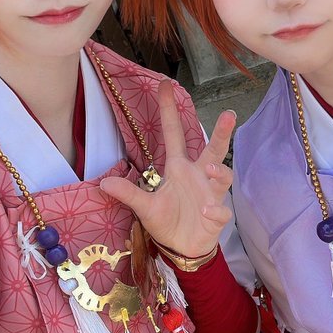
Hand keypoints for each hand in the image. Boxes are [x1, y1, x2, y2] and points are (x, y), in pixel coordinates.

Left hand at [100, 81, 235, 257]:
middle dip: (222, 132)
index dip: (170, 110)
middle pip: (213, 149)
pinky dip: (215, 210)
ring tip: (212, 170)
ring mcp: (210, 195)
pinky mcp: (216, 216)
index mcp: (179, 168)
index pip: (175, 133)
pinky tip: (207, 211)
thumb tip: (102, 183)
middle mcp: (199, 176)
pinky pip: (219, 210)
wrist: (182, 248)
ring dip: (220, 172)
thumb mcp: (144, 207)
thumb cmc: (167, 222)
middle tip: (229, 114)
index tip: (166, 84)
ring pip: (223, 176)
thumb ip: (128, 193)